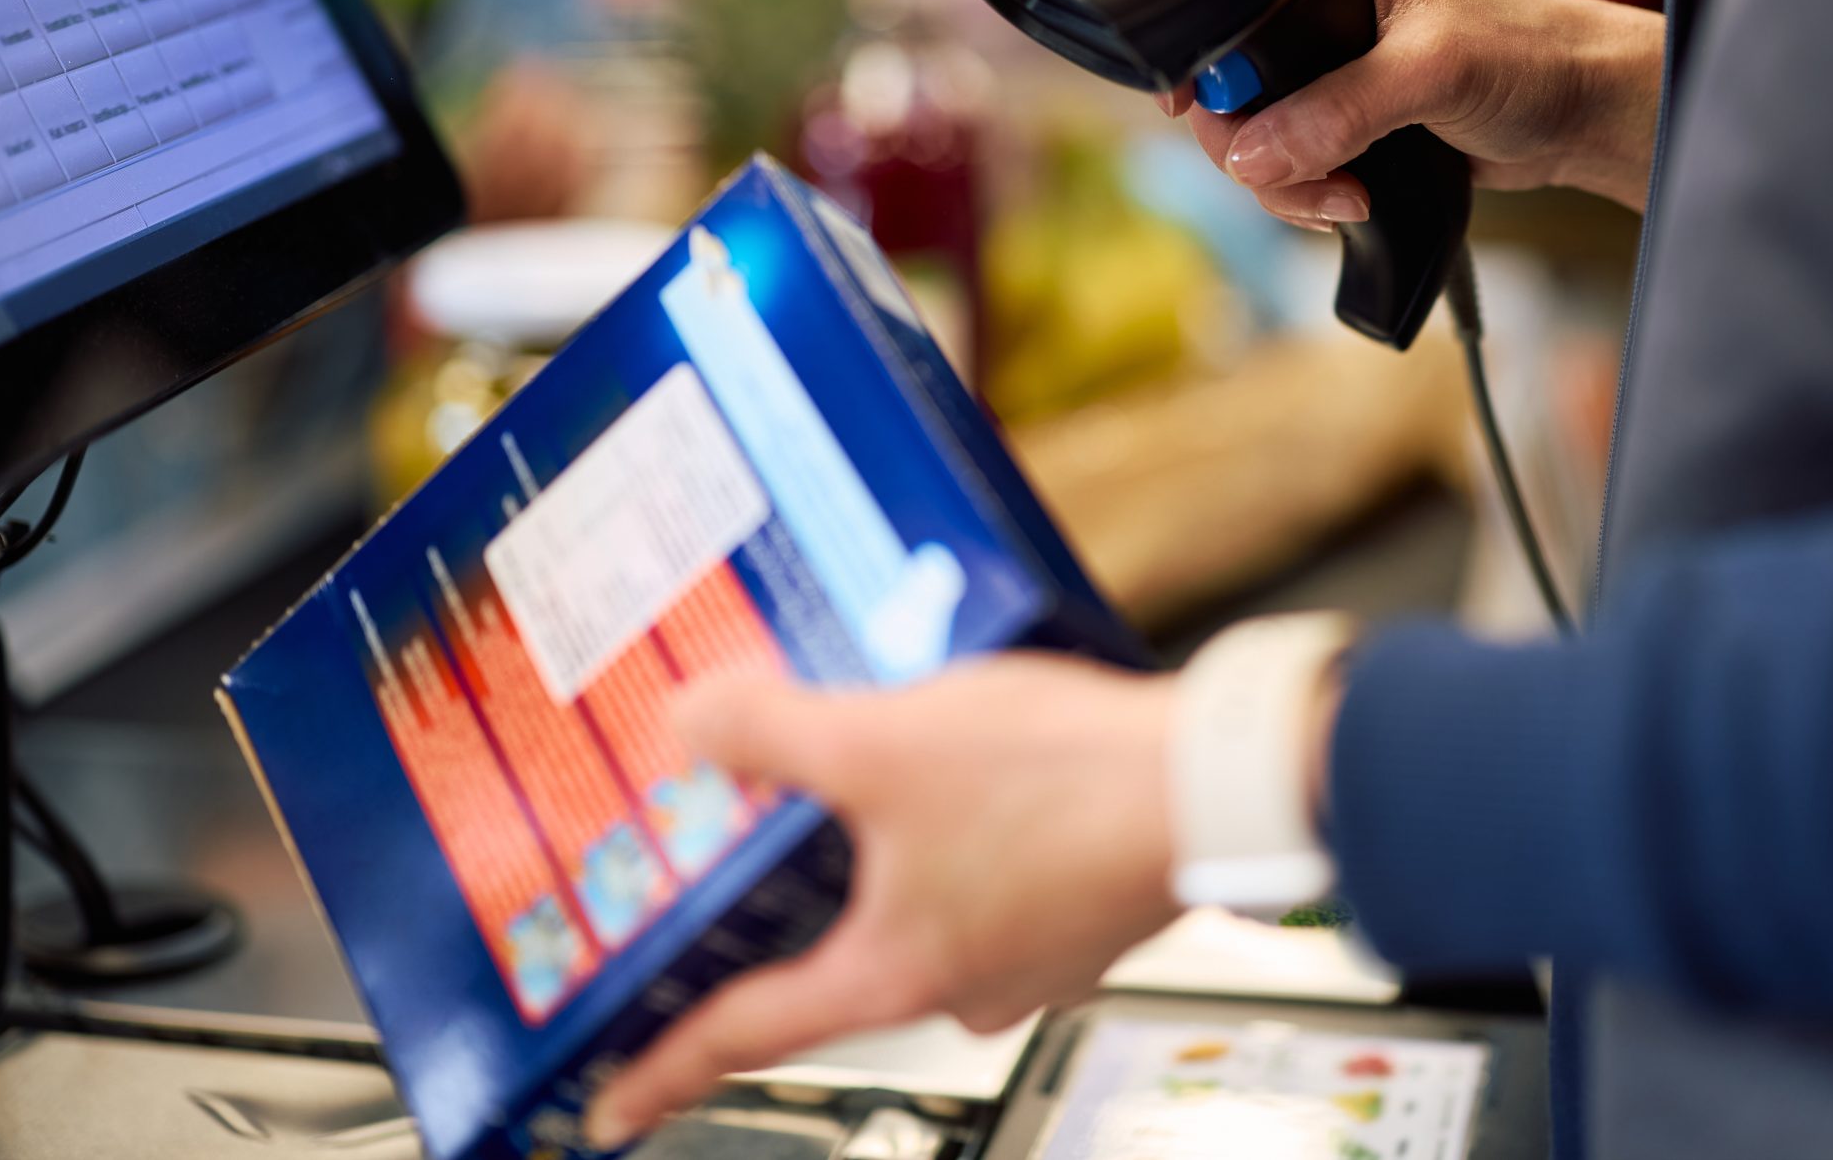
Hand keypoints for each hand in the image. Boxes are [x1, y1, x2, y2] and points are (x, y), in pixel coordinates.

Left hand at [584, 658, 1182, 1149]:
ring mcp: (1028, 957)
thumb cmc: (1071, 783)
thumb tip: (693, 724)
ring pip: (922, 911)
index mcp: (895, 973)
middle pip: (835, 964)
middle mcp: (961, 986)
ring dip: (891, 857)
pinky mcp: (1079, 912)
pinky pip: (989, 880)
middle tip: (756, 861)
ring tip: (879, 777)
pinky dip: (963, 837)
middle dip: (795, 912)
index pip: (746, 1038)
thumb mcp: (884, 741)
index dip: (665, 1072)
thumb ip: (770, 733)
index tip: (610, 1108)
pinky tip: (974, 772)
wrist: (1223, 777)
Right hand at [1164, 0, 1663, 221]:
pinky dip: (1304, 190)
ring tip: (1345, 197)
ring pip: (1249, 132)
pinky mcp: (1337, 113)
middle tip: (1299, 176)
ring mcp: (1321, 61)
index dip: (1200, 54)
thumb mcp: (1431, 71)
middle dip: (1251, 143)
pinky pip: (1284, 160)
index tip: (1193, 107)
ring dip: (1284, 179)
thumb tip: (1252, 156)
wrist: (1578, 108)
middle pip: (1226, 79)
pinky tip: (1351, 200)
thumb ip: (1340, 110)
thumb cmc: (1526, 52)